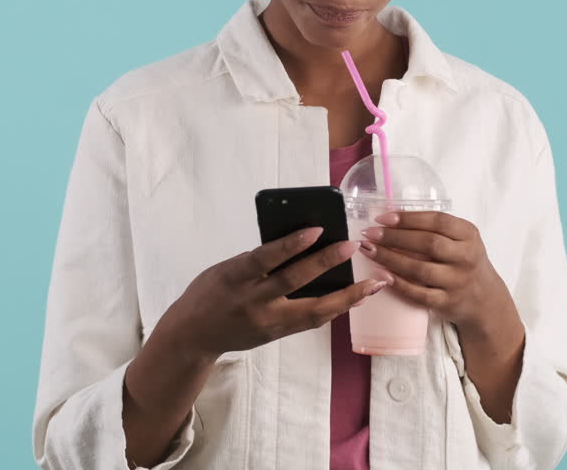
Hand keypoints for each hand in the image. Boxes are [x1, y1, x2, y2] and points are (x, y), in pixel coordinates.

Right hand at [161, 227, 388, 359]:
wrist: (193, 336)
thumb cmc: (210, 292)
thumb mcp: (225, 269)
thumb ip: (256, 261)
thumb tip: (298, 243)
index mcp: (234, 278)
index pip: (265, 258)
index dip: (291, 244)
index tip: (317, 229)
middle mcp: (252, 302)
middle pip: (294, 282)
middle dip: (326, 263)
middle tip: (352, 247)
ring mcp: (266, 322)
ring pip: (313, 311)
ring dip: (346, 297)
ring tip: (373, 284)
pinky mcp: (276, 335)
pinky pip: (310, 322)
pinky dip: (334, 309)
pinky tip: (354, 298)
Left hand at [358, 211, 517, 334]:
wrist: (484, 299)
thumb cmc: (464, 261)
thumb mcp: (461, 239)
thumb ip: (435, 229)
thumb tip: (390, 219)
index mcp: (468, 235)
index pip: (438, 221)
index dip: (408, 218)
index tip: (383, 218)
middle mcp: (466, 257)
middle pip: (428, 243)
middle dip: (394, 237)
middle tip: (370, 234)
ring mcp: (457, 282)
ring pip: (420, 269)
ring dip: (390, 259)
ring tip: (369, 251)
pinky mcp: (447, 303)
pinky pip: (419, 294)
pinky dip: (398, 284)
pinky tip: (381, 275)